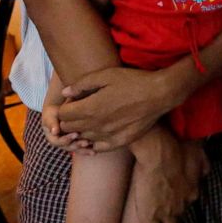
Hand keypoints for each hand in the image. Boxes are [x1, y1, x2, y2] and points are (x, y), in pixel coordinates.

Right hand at [41, 100, 94, 154]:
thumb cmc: (55, 108)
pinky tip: (96, 150)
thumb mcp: (51, 113)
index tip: (76, 134)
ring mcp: (69, 141)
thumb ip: (51, 121)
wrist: (62, 105)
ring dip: (83, 150)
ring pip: (76, 148)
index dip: (66, 139)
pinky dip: (88, 149)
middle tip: (86, 143)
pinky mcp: (77, 140)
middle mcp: (60, 141)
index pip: (57, 141)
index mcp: (52, 136)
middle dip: (77, 146)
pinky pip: (82, 147)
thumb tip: (54, 132)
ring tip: (92, 150)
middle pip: (67, 147)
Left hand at [57, 65, 171, 150]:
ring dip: (81, 131)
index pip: (62, 115)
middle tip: (80, 111)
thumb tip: (66, 93)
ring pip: (82, 138)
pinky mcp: (119, 141)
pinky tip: (99, 133)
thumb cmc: (133, 81)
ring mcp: (107, 135)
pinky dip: (94, 142)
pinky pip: (98, 147)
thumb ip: (82, 84)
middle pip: (69, 128)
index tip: (73, 102)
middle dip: (69, 120)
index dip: (64, 107)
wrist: (160, 94)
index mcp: (90, 108)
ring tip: (91, 120)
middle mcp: (95, 125)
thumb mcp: (106, 74)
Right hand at [130, 128, 208, 222]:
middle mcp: (181, 204)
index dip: (184, 199)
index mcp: (192, 190)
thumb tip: (207, 170)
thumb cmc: (178, 149)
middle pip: (182, 215)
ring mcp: (166, 213)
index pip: (190, 198)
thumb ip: (203, 164)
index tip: (182, 199)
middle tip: (176, 222)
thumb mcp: (198, 155)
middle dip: (179, 218)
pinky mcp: (150, 218)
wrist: (160, 155)